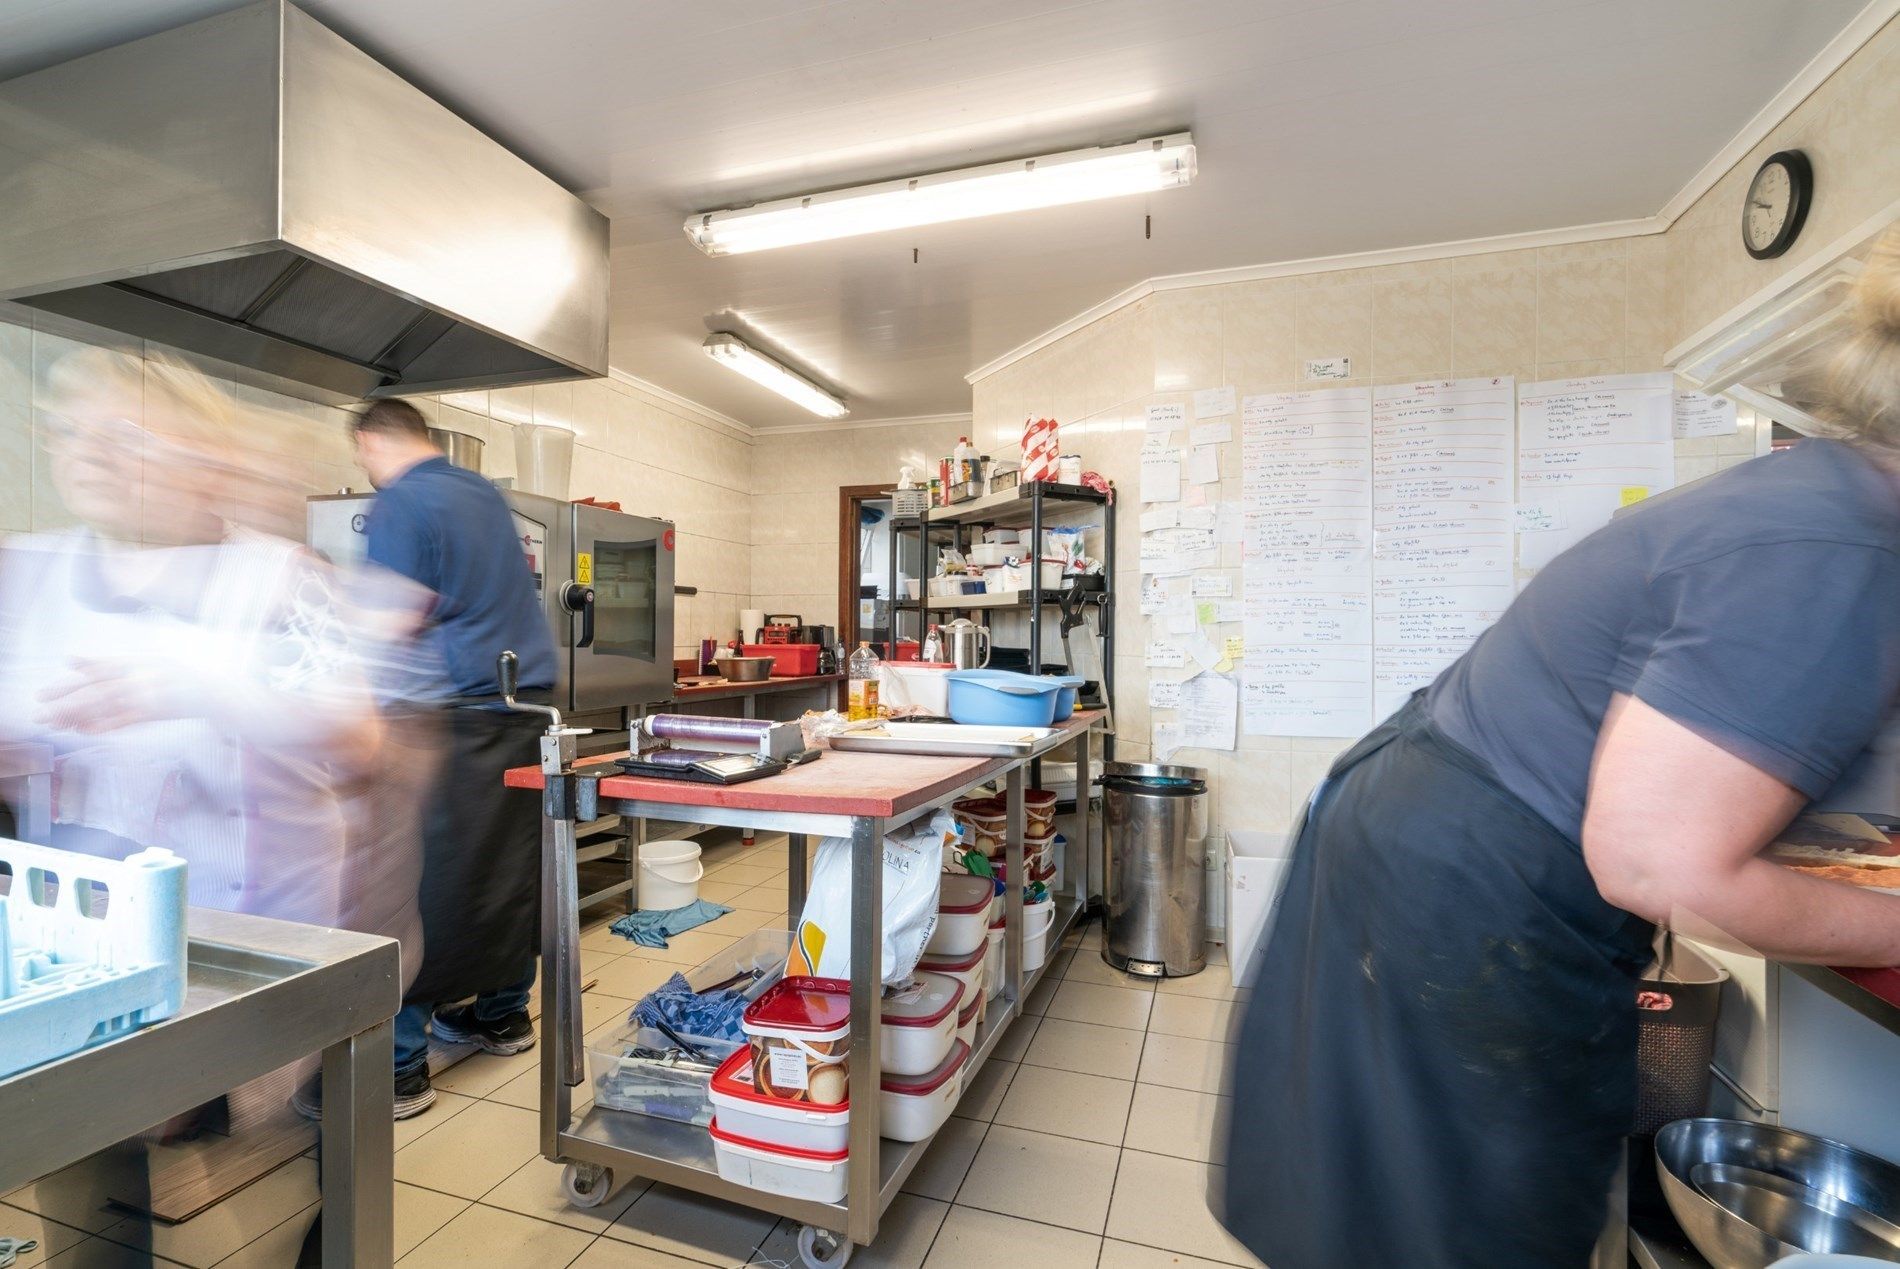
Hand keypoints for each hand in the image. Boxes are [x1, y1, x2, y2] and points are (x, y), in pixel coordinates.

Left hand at [36, 657, 207, 732]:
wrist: (212, 691)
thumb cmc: (174, 675)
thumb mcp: (143, 660)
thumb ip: (107, 662)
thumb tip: (69, 660)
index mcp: (135, 661)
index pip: (95, 673)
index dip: (67, 684)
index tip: (43, 694)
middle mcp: (139, 676)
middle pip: (95, 690)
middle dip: (65, 701)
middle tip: (39, 711)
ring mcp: (148, 695)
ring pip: (106, 705)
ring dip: (78, 715)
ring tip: (54, 723)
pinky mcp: (155, 712)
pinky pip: (124, 720)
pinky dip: (103, 725)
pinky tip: (83, 730)